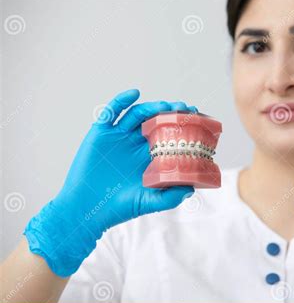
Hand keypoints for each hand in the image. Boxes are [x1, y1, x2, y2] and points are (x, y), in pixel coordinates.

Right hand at [24, 89, 197, 276]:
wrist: (87, 209)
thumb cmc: (120, 207)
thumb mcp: (150, 203)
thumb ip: (170, 197)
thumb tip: (191, 189)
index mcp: (150, 157)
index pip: (169, 135)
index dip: (181, 126)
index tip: (196, 120)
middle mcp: (136, 144)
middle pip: (156, 121)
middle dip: (171, 113)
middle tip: (185, 109)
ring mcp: (118, 137)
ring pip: (138, 115)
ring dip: (152, 107)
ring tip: (165, 106)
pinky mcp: (100, 134)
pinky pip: (110, 113)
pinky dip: (121, 101)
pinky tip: (135, 93)